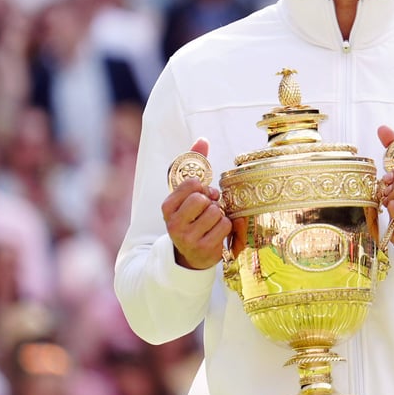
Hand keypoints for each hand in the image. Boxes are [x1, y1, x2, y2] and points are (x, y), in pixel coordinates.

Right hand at [161, 139, 230, 269]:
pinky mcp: (203, 249)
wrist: (191, 254)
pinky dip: (226, 226)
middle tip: (209, 208)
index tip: (202, 193)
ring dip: (219, 214)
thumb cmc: (191, 216)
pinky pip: (225, 226)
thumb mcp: (187, 193)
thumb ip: (194, 165)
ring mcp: (187, 238)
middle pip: (203, 199)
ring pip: (216, 212)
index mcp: (167, 207)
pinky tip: (217, 231)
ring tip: (212, 221)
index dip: (202, 187)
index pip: (191, 184)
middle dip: (211, 201)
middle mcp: (173, 224)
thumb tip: (202, 140)